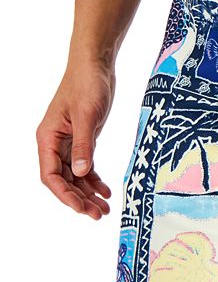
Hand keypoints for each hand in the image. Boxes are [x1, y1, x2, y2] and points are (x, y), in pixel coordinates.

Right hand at [36, 60, 115, 219]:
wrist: (95, 65)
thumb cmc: (87, 85)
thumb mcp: (87, 116)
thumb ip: (83, 145)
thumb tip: (81, 172)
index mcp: (48, 138)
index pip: (50, 175)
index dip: (64, 195)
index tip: (81, 209)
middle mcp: (54, 143)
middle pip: (63, 180)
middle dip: (79, 199)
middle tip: (98, 215)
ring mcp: (68, 142)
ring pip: (75, 176)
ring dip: (88, 193)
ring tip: (105, 209)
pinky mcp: (82, 139)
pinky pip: (85, 166)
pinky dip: (94, 180)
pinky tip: (106, 191)